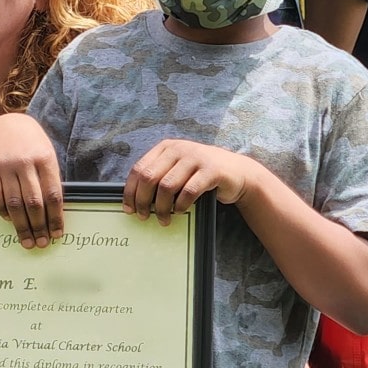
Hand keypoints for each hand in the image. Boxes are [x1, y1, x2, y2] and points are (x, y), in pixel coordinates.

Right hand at [0, 113, 63, 247]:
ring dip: (21, 225)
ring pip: (14, 202)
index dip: (55, 218)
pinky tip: (9, 219)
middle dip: (39, 226)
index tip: (56, 234)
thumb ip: (49, 181)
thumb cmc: (32, 144)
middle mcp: (25, 162)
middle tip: (41, 243)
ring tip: (27, 240)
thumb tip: (54, 215)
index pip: (53, 195)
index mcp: (45, 159)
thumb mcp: (47, 156)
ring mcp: (5, 164)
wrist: (8, 122)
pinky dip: (1, 210)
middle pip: (33, 202)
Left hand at [125, 139, 259, 223]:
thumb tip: (135, 199)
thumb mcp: (178, 169)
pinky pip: (189, 191)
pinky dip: (181, 205)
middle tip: (143, 216)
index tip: (129, 208)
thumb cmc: (202, 174)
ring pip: (167, 186)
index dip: (130, 191)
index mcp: (166, 147)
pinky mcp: (211, 170)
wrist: (238, 172)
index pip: (139, 169)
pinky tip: (180, 211)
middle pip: (149, 178)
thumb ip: (159, 176)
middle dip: (143, 201)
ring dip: (162, 208)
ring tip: (163, 220)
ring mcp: (196, 158)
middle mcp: (179, 149)